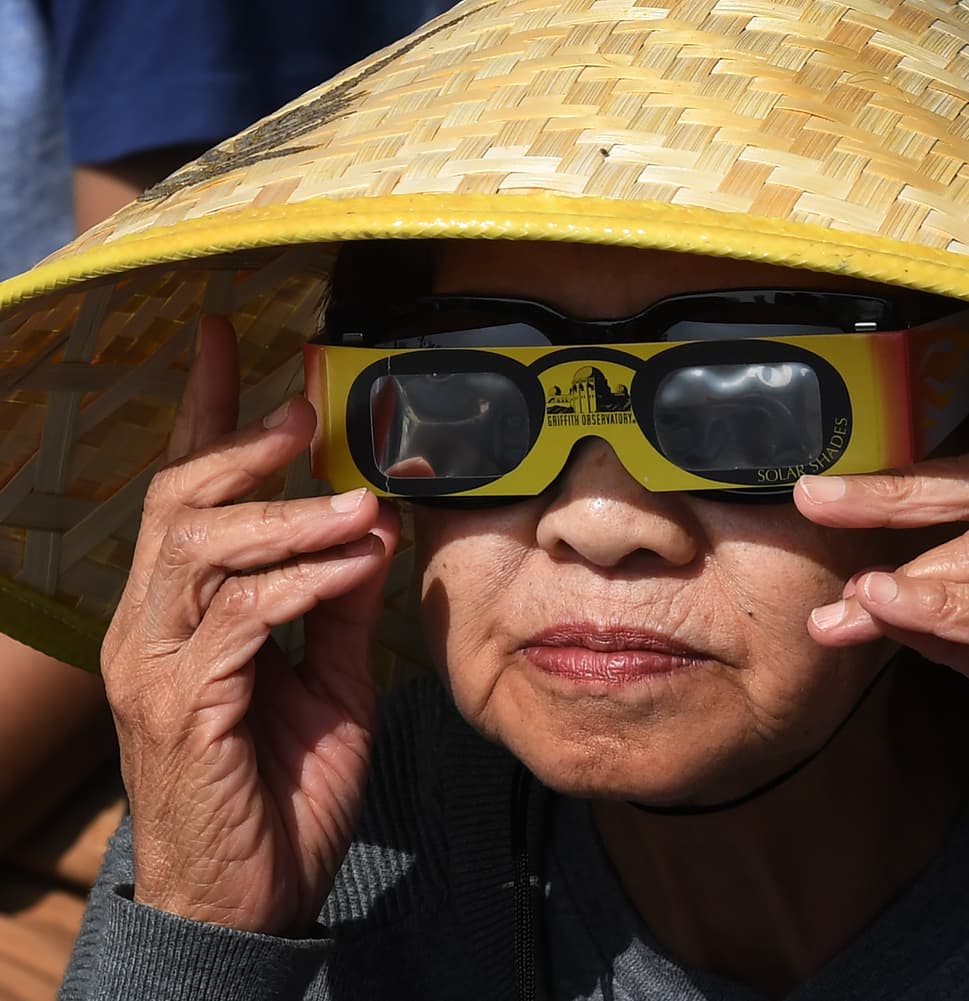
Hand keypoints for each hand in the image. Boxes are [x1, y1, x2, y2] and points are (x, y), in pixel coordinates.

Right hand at [100, 316, 399, 933]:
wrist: (253, 900)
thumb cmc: (284, 789)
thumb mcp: (328, 681)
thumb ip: (338, 604)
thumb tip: (373, 527)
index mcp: (181, 613)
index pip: (186, 493)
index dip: (205, 411)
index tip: (230, 340)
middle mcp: (151, 627)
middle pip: (181, 501)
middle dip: (246, 447)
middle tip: (308, 414)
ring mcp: (157, 666)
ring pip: (205, 547)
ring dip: (293, 515)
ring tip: (362, 503)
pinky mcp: (182, 707)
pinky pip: (243, 616)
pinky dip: (307, 580)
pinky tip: (358, 564)